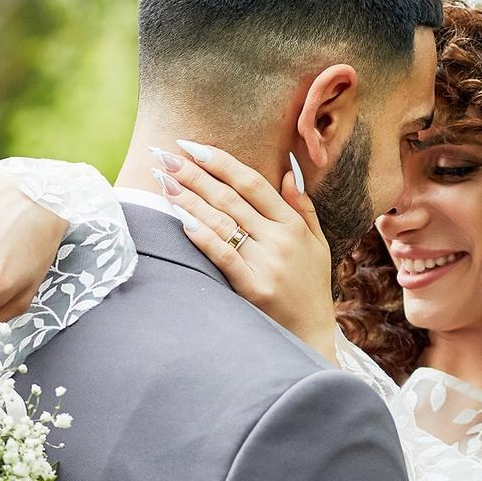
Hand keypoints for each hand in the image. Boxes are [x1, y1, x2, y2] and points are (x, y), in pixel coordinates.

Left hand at [151, 140, 337, 360]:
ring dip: (190, 200)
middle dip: (195, 175)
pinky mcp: (253, 288)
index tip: (194, 147)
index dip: (222, 162)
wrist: (312, 333)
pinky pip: (224, 257)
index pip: (253, 183)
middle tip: (166, 157)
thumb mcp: (317, 243)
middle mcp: (279, 239)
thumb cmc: (311, 286)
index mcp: (292, 224)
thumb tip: (287, 171)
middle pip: (231, 198)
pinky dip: (203, 237)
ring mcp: (266, 264)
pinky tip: (181, 220)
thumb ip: (302, 207)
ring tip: (164, 183)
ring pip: (222, 223)